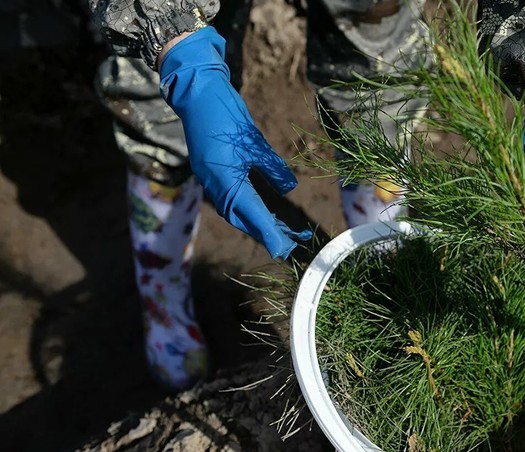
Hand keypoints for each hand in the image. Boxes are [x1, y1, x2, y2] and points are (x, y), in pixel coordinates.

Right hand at [159, 27, 309, 258]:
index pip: (250, 212)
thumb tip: (289, 188)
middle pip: (240, 217)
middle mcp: (213, 182)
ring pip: (232, 211)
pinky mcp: (207, 171)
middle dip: (264, 232)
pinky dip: (243, 209)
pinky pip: (226, 199)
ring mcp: (207, 177)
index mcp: (224, 176)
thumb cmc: (226, 112)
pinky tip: (257, 212)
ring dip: (254, 223)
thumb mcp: (254, 140)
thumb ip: (271, 167)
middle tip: (289, 244)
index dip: (268, 231)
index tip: (286, 248)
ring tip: (279, 232)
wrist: (197, 91)